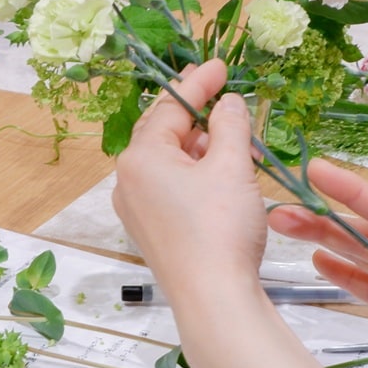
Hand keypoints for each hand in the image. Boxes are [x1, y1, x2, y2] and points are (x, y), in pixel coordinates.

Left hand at [114, 61, 334, 367]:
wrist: (214, 302)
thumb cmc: (220, 228)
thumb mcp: (231, 166)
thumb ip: (231, 125)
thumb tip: (228, 102)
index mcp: (140, 156)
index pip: (170, 106)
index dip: (199, 83)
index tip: (220, 65)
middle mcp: (128, 179)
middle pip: (167, 132)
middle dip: (201, 116)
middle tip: (225, 98)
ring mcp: (136, 208)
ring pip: (172, 162)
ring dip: (205, 148)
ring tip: (238, 145)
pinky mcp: (152, 231)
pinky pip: (172, 188)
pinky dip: (198, 175)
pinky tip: (224, 178)